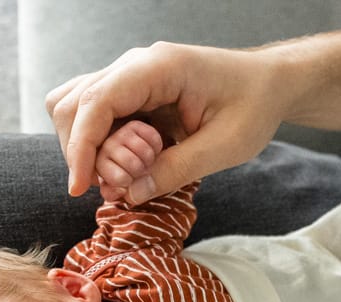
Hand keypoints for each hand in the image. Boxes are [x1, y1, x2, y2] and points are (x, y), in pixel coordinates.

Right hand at [46, 42, 285, 202]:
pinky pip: (95, 117)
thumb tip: (129, 194)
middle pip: (73, 104)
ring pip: (75, 108)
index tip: (81, 187)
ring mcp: (129, 77)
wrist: (268, 84)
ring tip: (127, 174)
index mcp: (158, 68)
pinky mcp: (131, 94)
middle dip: (84, 152)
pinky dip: (100, 145)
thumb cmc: (253, 106)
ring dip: (89, 149)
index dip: (81, 147)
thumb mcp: (224, 146)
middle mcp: (135, 66)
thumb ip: (176, 170)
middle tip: (120, 185)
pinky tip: (129, 165)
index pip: (97, 102)